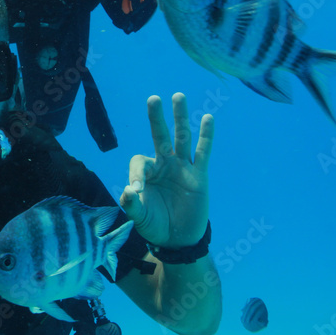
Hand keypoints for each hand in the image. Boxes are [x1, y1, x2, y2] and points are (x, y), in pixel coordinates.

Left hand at [119, 93, 213, 247]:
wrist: (178, 239)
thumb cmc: (155, 225)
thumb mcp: (140, 218)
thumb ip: (132, 205)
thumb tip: (127, 190)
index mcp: (147, 173)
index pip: (140, 162)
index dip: (136, 174)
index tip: (136, 190)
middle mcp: (164, 165)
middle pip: (159, 136)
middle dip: (156, 118)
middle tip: (153, 99)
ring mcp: (182, 167)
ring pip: (182, 138)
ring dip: (180, 118)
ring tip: (178, 96)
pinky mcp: (199, 175)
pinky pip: (203, 152)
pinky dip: (206, 136)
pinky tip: (208, 118)